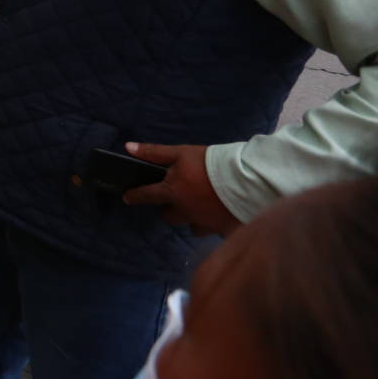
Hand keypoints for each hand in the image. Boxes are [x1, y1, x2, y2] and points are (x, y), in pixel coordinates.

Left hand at [121, 143, 242, 235]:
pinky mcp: (223, 230)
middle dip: (169, 209)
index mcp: (173, 192)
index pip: (147, 196)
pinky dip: (214, 223)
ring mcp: (205, 223)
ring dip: (191, 218)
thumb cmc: (213, 163)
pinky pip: (214, 230)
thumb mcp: (182, 153)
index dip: (135, 196)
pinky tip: (220, 214)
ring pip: (191, 226)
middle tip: (175, 199)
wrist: (249, 180)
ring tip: (200, 207)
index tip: (127, 198)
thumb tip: (128, 148)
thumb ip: (155, 153)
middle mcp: (186, 212)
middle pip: (169, 216)